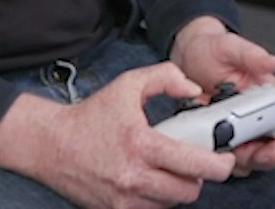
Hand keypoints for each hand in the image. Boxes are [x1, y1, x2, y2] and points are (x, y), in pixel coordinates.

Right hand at [0, 62, 234, 207]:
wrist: (50, 144)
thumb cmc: (90, 116)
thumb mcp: (128, 85)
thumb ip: (165, 78)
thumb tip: (193, 89)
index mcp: (141, 145)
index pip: (195, 165)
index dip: (219, 165)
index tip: (225, 160)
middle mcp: (133, 177)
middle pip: (188, 191)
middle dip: (198, 177)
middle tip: (194, 163)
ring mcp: (123, 199)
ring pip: (171, 204)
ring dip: (177, 189)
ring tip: (168, 170)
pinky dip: (157, 200)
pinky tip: (151, 182)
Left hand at [169, 17, 274, 176]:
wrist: (188, 54)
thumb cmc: (214, 49)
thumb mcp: (231, 47)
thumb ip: (252, 55)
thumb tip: (273, 62)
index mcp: (267, 96)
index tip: (270, 147)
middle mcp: (256, 116)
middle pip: (267, 150)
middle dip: (257, 158)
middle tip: (240, 153)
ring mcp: (237, 128)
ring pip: (246, 159)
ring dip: (235, 160)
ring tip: (219, 147)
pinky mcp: (218, 135)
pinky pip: (223, 156)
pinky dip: (216, 157)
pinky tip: (204, 144)